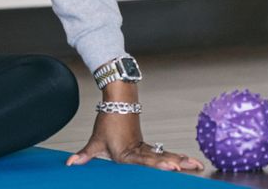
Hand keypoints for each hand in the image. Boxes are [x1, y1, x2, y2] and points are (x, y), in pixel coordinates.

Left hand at [66, 111, 203, 171]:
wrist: (120, 100)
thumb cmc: (108, 120)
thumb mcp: (96, 140)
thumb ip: (85, 155)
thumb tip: (70, 164)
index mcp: (126, 152)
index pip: (143, 161)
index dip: (157, 165)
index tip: (171, 166)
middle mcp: (138, 151)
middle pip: (157, 159)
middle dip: (173, 164)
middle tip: (186, 167)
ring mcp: (145, 148)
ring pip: (165, 155)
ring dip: (181, 160)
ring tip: (196, 166)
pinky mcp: (148, 146)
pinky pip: (164, 153)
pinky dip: (177, 157)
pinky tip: (190, 163)